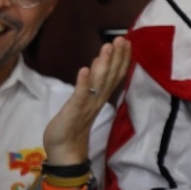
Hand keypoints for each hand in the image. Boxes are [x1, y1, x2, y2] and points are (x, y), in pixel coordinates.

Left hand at [43, 36, 131, 162]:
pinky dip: (83, 82)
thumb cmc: (71, 126)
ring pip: (99, 83)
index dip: (121, 59)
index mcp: (99, 98)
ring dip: (103, 64)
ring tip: (106, 47)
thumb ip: (90, 89)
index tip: (125, 41)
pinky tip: (85, 69)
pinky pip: (81, 95)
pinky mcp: (74, 111)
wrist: (64, 151)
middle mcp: (97, 100)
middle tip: (121, 38)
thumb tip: (95, 71)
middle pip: (111, 76)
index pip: (115, 76)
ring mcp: (87, 106)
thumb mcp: (82, 104)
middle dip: (116, 57)